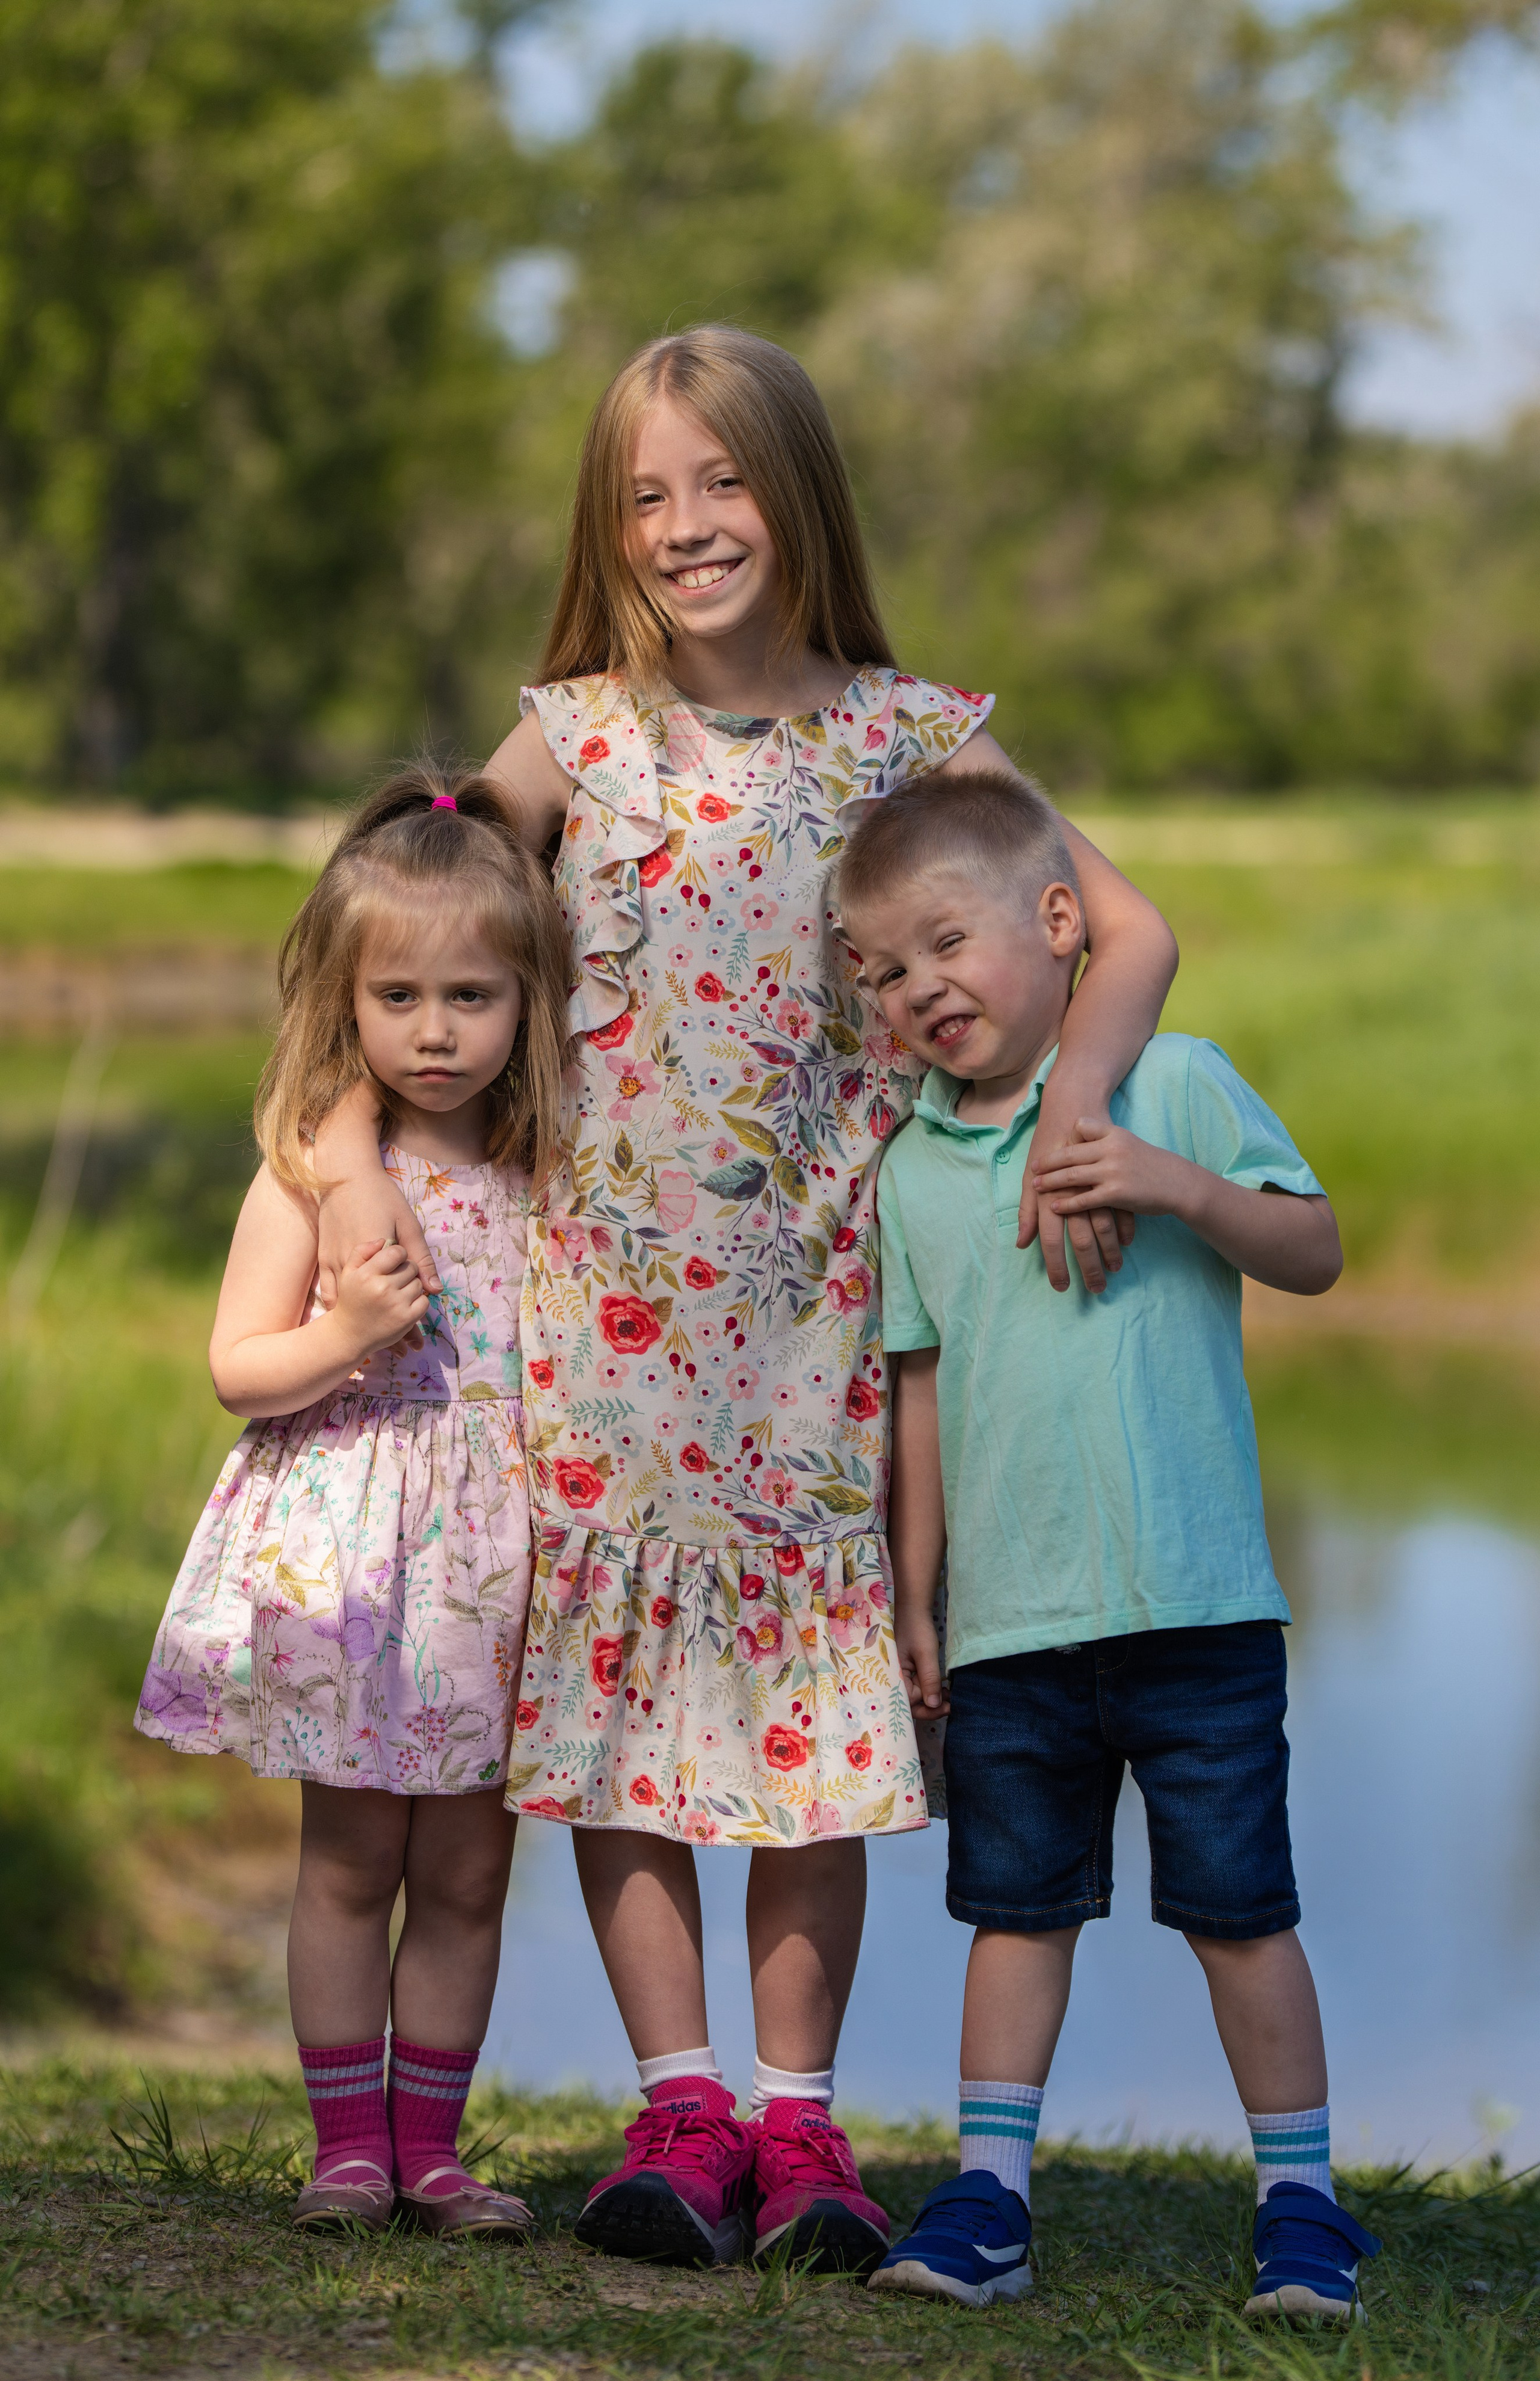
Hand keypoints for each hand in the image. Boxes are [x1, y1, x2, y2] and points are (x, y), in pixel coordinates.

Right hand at [316, 1178, 439, 1317]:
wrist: (345, 1178)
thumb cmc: (382, 1197)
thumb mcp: (408, 1225)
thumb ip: (420, 1258)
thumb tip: (436, 1289)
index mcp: (381, 1256)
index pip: (403, 1285)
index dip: (410, 1285)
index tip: (411, 1278)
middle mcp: (357, 1265)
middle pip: (380, 1294)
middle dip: (391, 1295)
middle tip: (396, 1286)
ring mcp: (336, 1264)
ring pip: (354, 1300)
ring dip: (368, 1305)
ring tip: (378, 1304)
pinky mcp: (323, 1261)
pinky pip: (330, 1295)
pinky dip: (342, 1305)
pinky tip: (354, 1306)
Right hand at [331, 1238, 431, 1363]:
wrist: (347, 1335)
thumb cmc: (349, 1299)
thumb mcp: (348, 1271)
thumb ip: (361, 1251)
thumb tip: (382, 1241)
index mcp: (366, 1274)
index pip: (396, 1252)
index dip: (399, 1254)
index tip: (394, 1260)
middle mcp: (381, 1288)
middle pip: (410, 1267)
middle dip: (406, 1270)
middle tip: (396, 1278)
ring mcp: (395, 1304)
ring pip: (418, 1284)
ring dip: (412, 1286)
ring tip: (398, 1292)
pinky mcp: (405, 1319)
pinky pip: (424, 1302)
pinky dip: (418, 1302)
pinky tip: (404, 1304)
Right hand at [897, 1607, 948, 1717]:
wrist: (914, 1609)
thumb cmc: (917, 1629)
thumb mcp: (926, 1654)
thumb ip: (929, 1680)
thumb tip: (934, 1706)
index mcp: (891, 1677)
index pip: (908, 1703)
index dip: (927, 1709)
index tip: (946, 1708)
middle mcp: (892, 1679)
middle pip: (910, 1704)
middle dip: (930, 1707)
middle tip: (950, 1705)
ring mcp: (899, 1676)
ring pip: (915, 1696)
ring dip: (931, 1699)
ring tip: (948, 1697)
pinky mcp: (907, 1671)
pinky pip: (916, 1687)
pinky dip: (928, 1690)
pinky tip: (941, 1689)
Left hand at [1032, 1118, 1192, 1223]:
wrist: (1177, 1183)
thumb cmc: (1151, 1164)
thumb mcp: (1128, 1142)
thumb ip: (1104, 1138)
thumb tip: (1077, 1134)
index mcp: (1113, 1133)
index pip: (1080, 1126)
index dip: (1063, 1136)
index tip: (1047, 1144)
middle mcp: (1111, 1149)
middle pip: (1069, 1153)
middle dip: (1048, 1162)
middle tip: (1033, 1169)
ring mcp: (1113, 1171)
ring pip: (1072, 1176)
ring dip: (1050, 1182)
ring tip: (1036, 1187)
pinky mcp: (1116, 1193)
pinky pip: (1084, 1199)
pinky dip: (1066, 1203)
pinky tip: (1054, 1207)